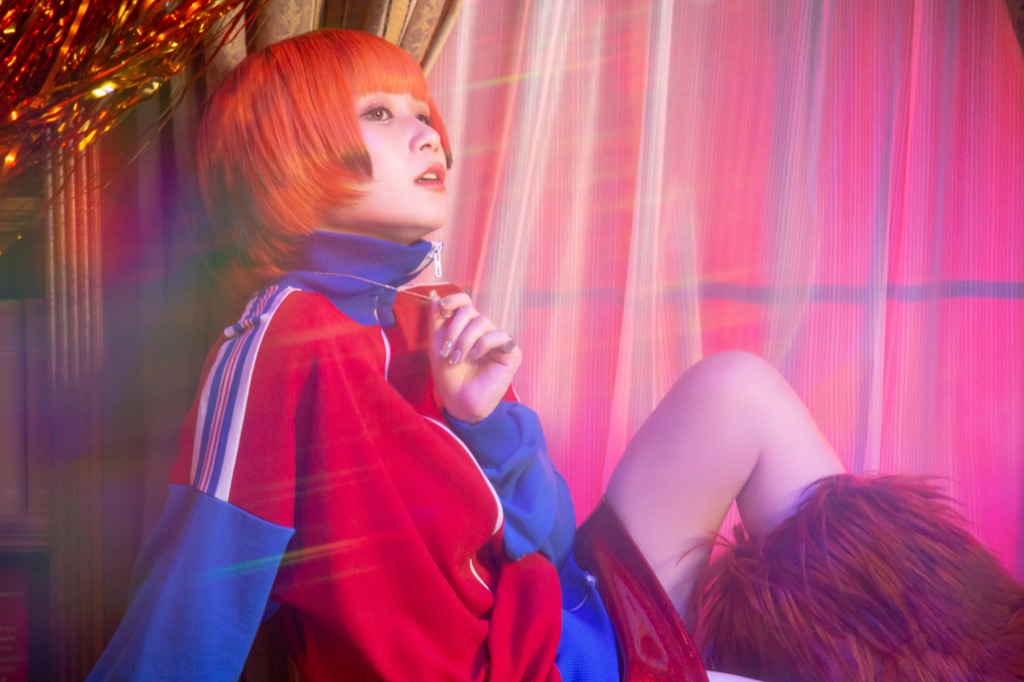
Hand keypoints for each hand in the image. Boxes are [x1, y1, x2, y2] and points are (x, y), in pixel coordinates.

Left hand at [428, 291, 521, 423]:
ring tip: (458, 359)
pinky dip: (483, 345)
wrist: (460, 401)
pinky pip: (499, 336)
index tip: (443, 308)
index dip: (454, 300)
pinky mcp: (511, 352)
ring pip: (482, 322)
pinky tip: (475, 358)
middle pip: (470, 311)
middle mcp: (483, 330)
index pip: (465, 302)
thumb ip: (437, 321)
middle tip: (448, 351)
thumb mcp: (438, 345)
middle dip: (454, 329)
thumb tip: (434, 295)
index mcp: (466, 327)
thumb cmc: (449, 377)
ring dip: (465, 340)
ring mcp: (498, 340)